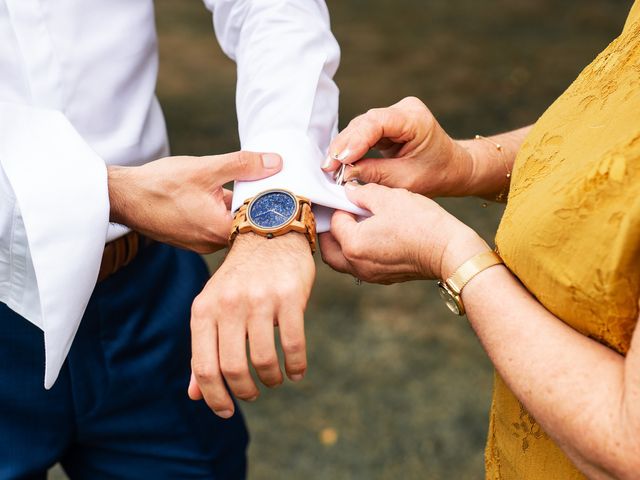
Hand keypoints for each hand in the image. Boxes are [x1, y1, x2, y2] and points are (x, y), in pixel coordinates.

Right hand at [108, 151, 281, 252]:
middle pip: (247, 224)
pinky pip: (215, 225)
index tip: (283, 188)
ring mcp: (200, 243)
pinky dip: (221, 210)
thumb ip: (242, 165)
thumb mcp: (205, 168)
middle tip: (268, 181)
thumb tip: (275, 163)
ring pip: (230, 223)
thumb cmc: (158, 184)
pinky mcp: (191, 238)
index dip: (273, 205)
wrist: (121, 196)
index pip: (260, 222)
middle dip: (256, 203)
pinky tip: (218, 192)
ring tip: (244, 182)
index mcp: (219, 232)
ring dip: (237, 205)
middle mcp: (212, 244)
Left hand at [188, 232, 314, 417]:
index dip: (213, 396)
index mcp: (204, 309)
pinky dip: (296, 366)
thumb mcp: (213, 307)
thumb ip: (204, 348)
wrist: (269, 233)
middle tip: (252, 394)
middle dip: (244, 391)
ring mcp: (260, 299)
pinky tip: (296, 371)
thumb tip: (195, 395)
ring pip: (264, 360)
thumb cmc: (239, 278)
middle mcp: (229, 304)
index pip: (203, 366)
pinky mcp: (290, 297)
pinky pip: (294, 344)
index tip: (226, 411)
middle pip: (233, 368)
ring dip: (271, 379)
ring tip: (274, 379)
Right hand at [321, 96, 475, 196]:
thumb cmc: (436, 174)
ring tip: (330, 167)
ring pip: (360, 127)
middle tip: (328, 168)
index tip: (339, 160)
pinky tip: (339, 161)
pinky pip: (363, 132)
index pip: (377, 123)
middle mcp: (403, 109)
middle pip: (365, 123)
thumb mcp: (406, 180)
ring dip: (344, 147)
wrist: (452, 168)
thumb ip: (375, 173)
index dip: (355, 141)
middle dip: (344, 146)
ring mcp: (393, 114)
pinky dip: (351, 147)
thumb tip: (344, 173)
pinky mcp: (386, 123)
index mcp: (415, 119)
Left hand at [321, 182, 488, 283]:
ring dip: (341, 243)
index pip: (334, 222)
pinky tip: (370, 236)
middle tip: (339, 213)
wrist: (449, 251)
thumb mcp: (389, 197)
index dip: (339, 205)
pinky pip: (359, 266)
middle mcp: (356, 264)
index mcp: (353, 244)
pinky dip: (357, 252)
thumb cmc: (421, 223)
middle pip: (329, 248)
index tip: (346, 196)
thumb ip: (362, 192)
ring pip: (342, 260)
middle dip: (330, 230)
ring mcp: (369, 274)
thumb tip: (348, 191)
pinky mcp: (383, 278)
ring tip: (353, 224)